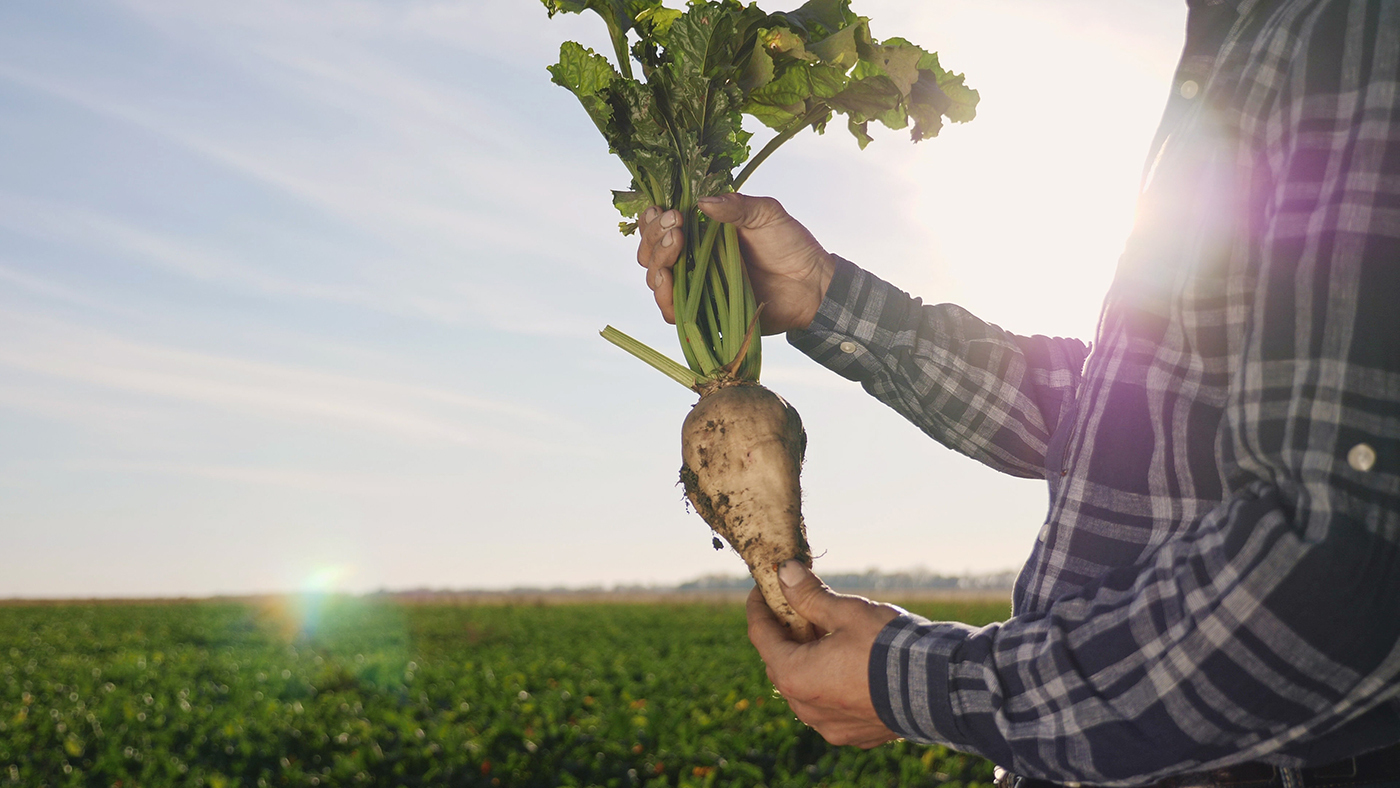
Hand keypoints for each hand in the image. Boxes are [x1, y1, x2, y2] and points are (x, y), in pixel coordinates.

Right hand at [635, 194, 835, 334]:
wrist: (811, 285)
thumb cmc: (791, 244)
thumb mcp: (765, 213)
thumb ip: (735, 205)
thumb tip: (700, 201)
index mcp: (701, 231)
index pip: (660, 225)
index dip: (654, 219)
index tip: (669, 212)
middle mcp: (692, 259)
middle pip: (650, 252)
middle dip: (654, 239)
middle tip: (676, 229)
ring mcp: (696, 287)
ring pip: (656, 279)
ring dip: (657, 263)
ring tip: (674, 249)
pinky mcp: (703, 313)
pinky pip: (672, 312)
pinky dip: (665, 297)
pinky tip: (669, 280)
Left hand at [746, 560, 902, 747]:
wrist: (940, 689)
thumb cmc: (890, 646)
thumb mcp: (847, 612)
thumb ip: (809, 595)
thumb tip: (784, 572)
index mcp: (795, 676)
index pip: (761, 635)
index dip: (759, 607)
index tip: (763, 588)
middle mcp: (806, 708)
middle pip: (780, 664)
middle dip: (784, 634)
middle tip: (796, 607)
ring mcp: (829, 726)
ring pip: (803, 689)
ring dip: (806, 661)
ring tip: (825, 635)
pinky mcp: (853, 734)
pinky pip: (828, 708)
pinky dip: (829, 685)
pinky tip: (847, 665)